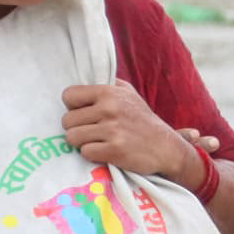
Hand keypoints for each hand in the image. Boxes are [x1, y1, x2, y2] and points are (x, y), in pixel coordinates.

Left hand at [60, 81, 203, 188]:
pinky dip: (93, 154)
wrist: (165, 146)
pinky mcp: (115, 150)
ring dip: (82, 142)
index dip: (73, 107)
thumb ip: (107, 84)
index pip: (68, 95)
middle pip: (67, 120)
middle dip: (76, 128)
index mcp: (108, 92)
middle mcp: (109, 108)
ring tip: (97, 141)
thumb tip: (84, 78)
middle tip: (92, 131)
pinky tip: (105, 151)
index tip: (84, 114)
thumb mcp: (129, 93)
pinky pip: (85, 152)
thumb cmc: (143, 120)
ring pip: (72, 138)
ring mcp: (112, 130)